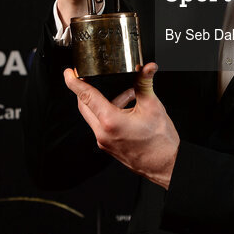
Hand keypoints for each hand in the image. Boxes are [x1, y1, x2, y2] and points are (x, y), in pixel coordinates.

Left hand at [63, 63, 178, 188]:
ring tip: (128, 95)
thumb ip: (145, 83)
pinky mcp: (109, 146)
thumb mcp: (153, 106)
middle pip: (85, 106)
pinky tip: (128, 110)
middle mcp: (103, 133)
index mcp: (110, 121)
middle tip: (88, 78)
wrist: (165, 165)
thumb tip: (147, 68)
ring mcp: (104, 142)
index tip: (68, 73)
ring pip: (95, 116)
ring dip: (105, 102)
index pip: (86, 96)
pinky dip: (110, 114)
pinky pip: (102, 126)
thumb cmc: (160, 142)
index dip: (74, 82)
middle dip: (85, 90)